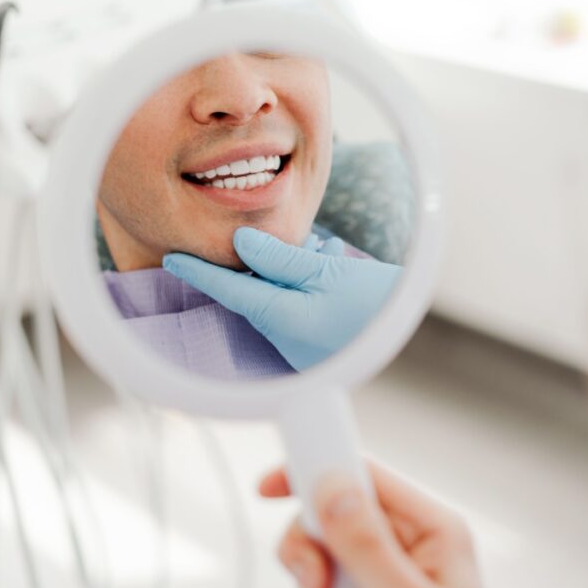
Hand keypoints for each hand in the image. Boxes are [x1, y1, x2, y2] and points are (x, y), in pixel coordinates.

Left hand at [162, 227, 400, 370]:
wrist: (418, 339)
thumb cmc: (375, 305)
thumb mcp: (327, 273)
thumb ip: (280, 259)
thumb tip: (241, 244)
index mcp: (279, 318)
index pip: (228, 289)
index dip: (198, 272)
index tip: (169, 258)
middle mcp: (282, 337)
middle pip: (252, 292)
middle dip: (259, 266)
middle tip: (279, 242)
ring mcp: (300, 345)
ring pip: (277, 298)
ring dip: (290, 273)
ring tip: (325, 254)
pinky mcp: (317, 345)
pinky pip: (298, 309)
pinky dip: (307, 286)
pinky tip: (333, 269)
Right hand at [259, 463, 484, 587]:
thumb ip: (368, 547)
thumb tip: (333, 487)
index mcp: (432, 532)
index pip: (365, 476)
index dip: (317, 471)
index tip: (271, 486)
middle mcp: (406, 548)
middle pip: (329, 521)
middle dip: (315, 562)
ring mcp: (379, 580)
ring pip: (315, 566)